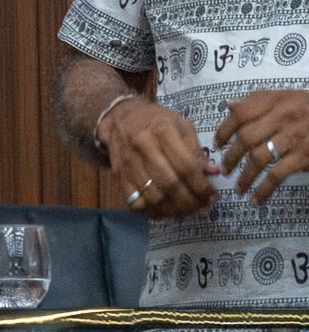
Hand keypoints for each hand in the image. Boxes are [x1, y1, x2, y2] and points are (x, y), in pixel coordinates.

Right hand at [98, 96, 217, 217]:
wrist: (119, 119)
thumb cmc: (156, 121)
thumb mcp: (181, 126)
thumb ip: (196, 150)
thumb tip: (213, 173)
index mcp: (163, 131)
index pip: (186, 166)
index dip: (201, 185)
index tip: (211, 194)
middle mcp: (143, 147)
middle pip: (170, 184)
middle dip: (190, 201)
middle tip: (202, 206)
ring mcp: (129, 164)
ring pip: (153, 196)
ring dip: (174, 209)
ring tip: (187, 210)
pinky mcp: (119, 176)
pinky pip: (135, 202)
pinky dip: (152, 212)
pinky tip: (165, 211)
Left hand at [217, 90, 308, 203]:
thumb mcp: (286, 98)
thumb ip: (258, 102)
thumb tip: (229, 106)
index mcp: (275, 100)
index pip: (239, 114)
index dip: (224, 131)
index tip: (217, 145)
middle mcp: (283, 116)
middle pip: (245, 138)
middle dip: (231, 157)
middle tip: (224, 170)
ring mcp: (294, 137)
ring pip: (258, 158)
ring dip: (244, 176)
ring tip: (238, 188)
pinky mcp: (304, 156)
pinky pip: (277, 175)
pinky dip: (263, 190)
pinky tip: (255, 199)